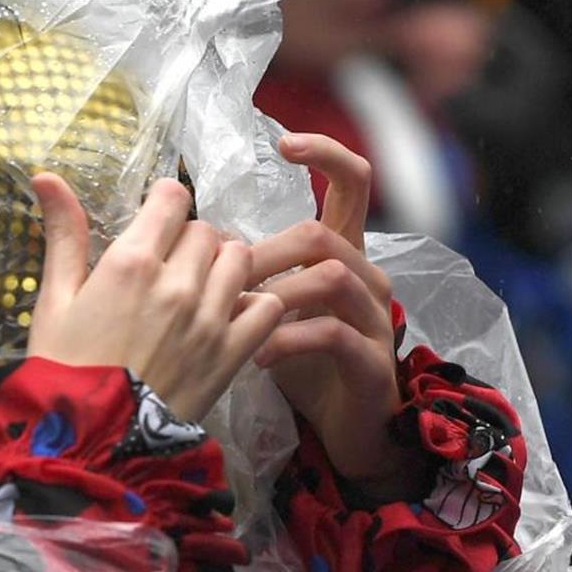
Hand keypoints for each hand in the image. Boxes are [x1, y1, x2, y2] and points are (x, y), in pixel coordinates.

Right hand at [27, 173, 283, 422]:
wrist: (93, 444)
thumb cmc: (64, 371)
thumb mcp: (55, 301)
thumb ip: (64, 235)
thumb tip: (45, 174)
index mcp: (132, 261)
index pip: (172, 198)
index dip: (163, 206)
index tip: (154, 225)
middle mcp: (179, 282)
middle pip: (206, 230)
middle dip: (189, 242)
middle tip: (171, 270)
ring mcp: (212, 318)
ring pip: (240, 259)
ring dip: (223, 268)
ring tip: (202, 292)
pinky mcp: (234, 353)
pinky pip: (268, 306)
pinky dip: (255, 305)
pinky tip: (230, 318)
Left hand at [252, 133, 424, 500]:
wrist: (346, 430)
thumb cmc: (303, 363)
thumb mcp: (272, 310)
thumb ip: (246, 274)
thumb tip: (196, 241)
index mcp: (342, 255)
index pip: (352, 183)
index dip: (326, 153)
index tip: (284, 142)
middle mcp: (366, 276)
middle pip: (325, 233)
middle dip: (268, 251)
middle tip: (224, 279)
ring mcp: (375, 318)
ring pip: (332, 277)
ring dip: (277, 294)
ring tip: (238, 319)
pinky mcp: (372, 360)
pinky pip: (333, 333)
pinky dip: (289, 340)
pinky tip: (258, 357)